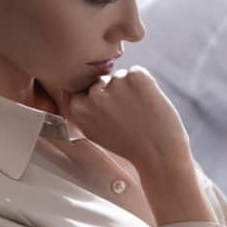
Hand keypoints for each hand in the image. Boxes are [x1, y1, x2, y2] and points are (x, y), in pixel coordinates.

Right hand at [68, 67, 190, 175]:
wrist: (158, 153)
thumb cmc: (129, 145)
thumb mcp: (94, 132)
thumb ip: (81, 112)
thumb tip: (69, 91)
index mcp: (79, 108)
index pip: (82, 90)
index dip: (99, 101)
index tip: (110, 113)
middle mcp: (94, 94)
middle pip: (102, 82)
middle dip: (113, 94)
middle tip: (128, 116)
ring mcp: (115, 83)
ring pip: (119, 77)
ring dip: (129, 89)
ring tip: (140, 113)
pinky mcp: (136, 76)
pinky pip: (137, 73)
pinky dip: (144, 85)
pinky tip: (148, 104)